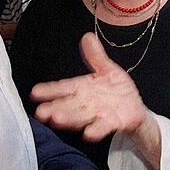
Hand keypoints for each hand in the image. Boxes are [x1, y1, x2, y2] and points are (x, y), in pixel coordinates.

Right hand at [31, 33, 147, 141]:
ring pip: (81, 116)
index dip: (49, 91)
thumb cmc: (116, 90)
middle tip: (41, 112)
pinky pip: (103, 127)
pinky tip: (89, 134)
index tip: (34, 93)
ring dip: (69, 119)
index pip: (63, 88)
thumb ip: (95, 56)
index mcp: (81, 88)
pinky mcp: (112, 123)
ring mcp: (98, 114)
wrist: (135, 109)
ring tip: (57, 119)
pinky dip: (96, 130)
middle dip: (54, 108)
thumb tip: (87, 36)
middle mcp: (86, 103)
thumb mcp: (107, 70)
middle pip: (67, 105)